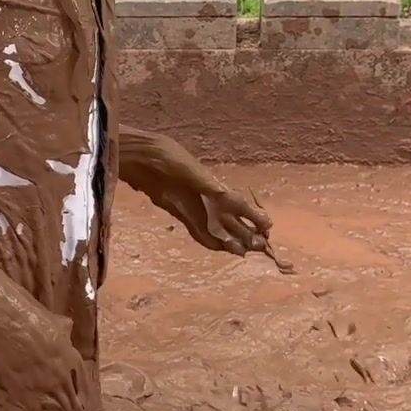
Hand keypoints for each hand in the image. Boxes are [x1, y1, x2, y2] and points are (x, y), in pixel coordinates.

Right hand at [0, 294, 82, 410]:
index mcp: (72, 358)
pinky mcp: (24, 395)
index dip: (82, 393)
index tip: (83, 400)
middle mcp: (62, 376)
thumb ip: (63, 330)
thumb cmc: (30, 316)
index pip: (83, 382)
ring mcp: (44, 388)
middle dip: (74, 410)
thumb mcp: (54, 320)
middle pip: (73, 401)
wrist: (6, 323)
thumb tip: (67, 329)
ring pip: (56, 409)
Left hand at [151, 172, 295, 272]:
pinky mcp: (180, 213)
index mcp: (215, 186)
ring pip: (217, 227)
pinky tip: (221, 249)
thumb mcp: (188, 169)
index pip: (240, 204)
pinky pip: (198, 230)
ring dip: (230, 239)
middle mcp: (208, 198)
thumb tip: (226, 195)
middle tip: (258, 248)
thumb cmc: (168, 158)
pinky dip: (209, 239)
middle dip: (246, 232)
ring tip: (243, 253)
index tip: (267, 227)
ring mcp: (194, 207)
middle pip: (231, 218)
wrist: (143, 159)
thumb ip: (206, 184)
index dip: (254, 215)